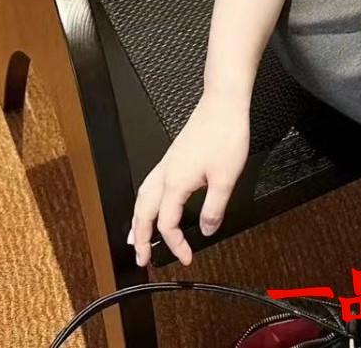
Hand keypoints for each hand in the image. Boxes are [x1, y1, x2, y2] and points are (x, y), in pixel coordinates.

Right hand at [128, 92, 249, 267]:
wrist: (223, 102)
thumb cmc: (224, 133)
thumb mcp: (226, 178)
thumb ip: (214, 208)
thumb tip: (205, 230)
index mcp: (175, 183)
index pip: (167, 224)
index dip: (175, 245)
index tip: (186, 257)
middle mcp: (166, 173)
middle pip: (143, 213)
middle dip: (139, 238)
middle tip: (140, 259)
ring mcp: (168, 163)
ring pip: (142, 198)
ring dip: (137, 220)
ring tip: (135, 237)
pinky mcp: (174, 156)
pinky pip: (150, 185)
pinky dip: (145, 202)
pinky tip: (152, 204)